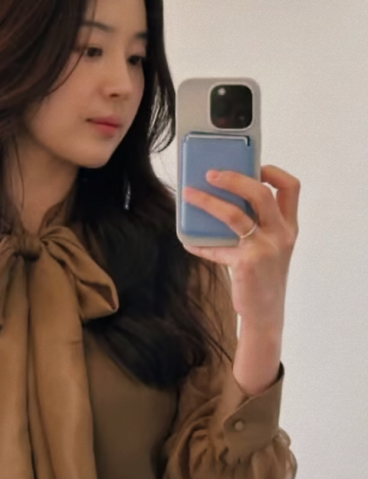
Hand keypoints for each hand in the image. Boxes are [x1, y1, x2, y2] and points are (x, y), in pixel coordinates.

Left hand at [181, 165, 299, 327]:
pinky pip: (216, 247)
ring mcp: (265, 248)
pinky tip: (187, 241)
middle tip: (210, 174)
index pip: (291, 188)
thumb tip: (222, 200)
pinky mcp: (246, 263)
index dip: (273, 172)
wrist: (265, 313)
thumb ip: (256, 225)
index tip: (254, 165)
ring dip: (208, 202)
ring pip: (235, 214)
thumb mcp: (269, 248)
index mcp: (289, 227)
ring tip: (189, 195)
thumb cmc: (263, 277)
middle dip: (234, 179)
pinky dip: (199, 243)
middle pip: (261, 193)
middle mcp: (281, 234)